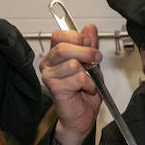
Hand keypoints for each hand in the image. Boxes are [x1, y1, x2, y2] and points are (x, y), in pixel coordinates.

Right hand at [38, 24, 102, 144]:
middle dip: (86, 52)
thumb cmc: (84, 91)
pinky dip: (88, 84)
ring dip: (88, 72)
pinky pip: (76, 79)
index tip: (89, 43)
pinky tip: (86, 89)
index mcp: (55, 54)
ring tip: (90, 80)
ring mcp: (49, 76)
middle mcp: (49, 63)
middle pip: (63, 47)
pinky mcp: (55, 88)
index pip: (59, 35)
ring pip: (72, 64)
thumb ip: (90, 45)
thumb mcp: (92, 63)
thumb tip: (89, 28)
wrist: (83, 116)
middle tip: (95, 59)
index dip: (77, 37)